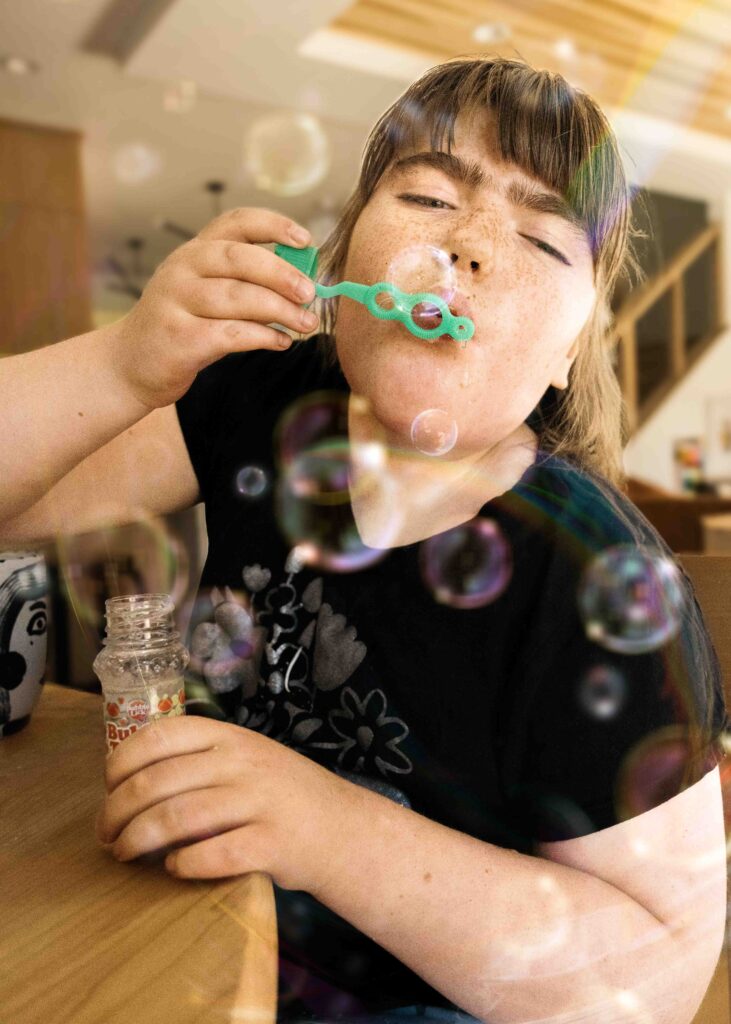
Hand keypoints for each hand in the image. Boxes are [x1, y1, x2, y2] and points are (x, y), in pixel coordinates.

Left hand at [94, 715, 345, 891]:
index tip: (108, 786)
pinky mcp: (272, 844)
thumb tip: (131, 777)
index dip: (122, 761)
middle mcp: (242, 762)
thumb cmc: (283, 796)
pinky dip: (183, 864)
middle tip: (106, 835)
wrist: (344, 829)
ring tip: (124, 854)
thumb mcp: (248, 757)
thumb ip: (202, 757)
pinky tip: (175, 868)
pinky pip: (212, 855)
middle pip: (156, 783)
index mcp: (231, 736)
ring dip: (137, 841)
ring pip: (175, 819)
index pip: (160, 735)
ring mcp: (259, 802)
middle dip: (117, 812)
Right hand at [107, 207, 319, 409]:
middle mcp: (182, 270)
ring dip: (280, 311)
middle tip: (311, 293)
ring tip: (306, 323)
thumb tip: (303, 283)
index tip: (305, 240)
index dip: (274, 226)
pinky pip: (231, 334)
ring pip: (239, 298)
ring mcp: (176, 303)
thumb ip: (246, 284)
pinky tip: (281, 342)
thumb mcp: (206, 294)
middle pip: (240, 259)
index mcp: (194, 252)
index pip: (236, 223)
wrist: (130, 365)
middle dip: (283, 274)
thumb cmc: (182, 326)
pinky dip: (262, 337)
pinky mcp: (180, 338)